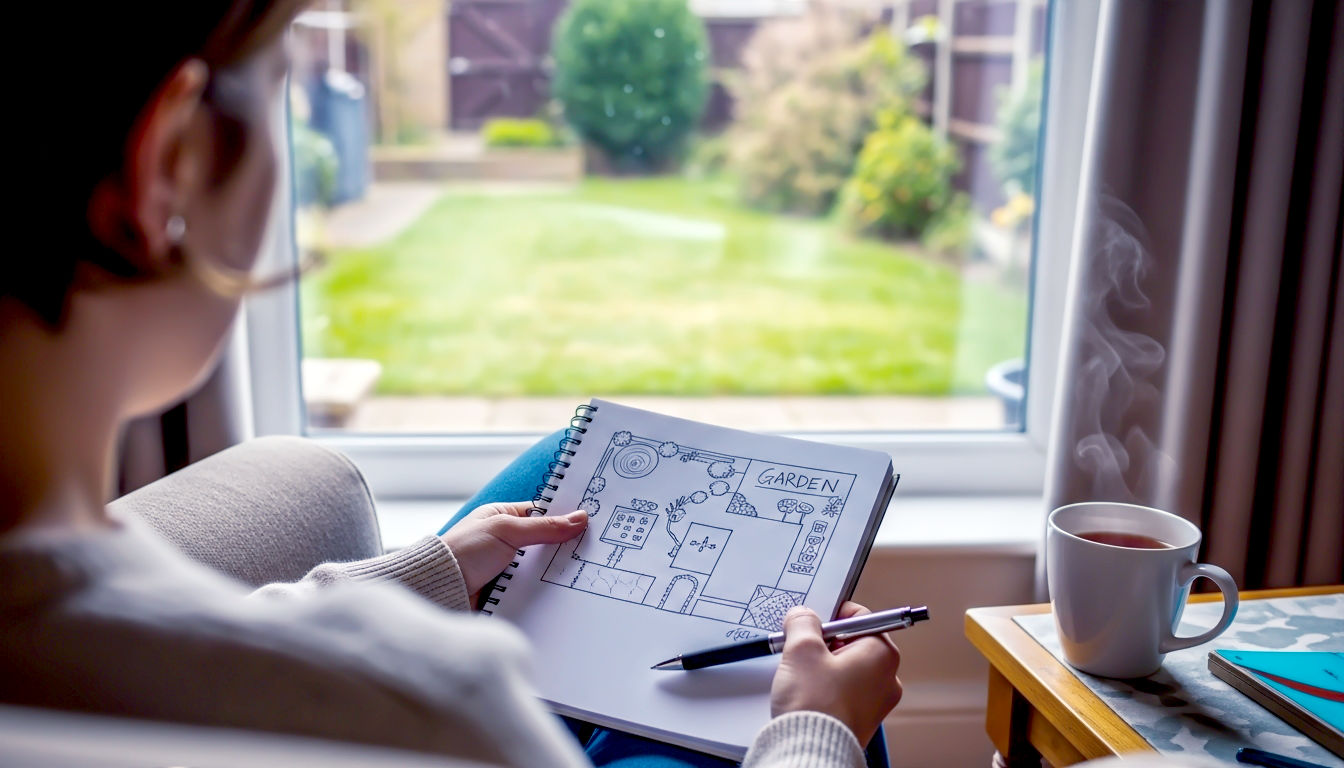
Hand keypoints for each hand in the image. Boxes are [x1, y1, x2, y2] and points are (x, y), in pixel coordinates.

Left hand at [439, 502, 587, 607]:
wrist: (438, 590)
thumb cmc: (463, 552)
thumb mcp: (506, 530)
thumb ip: (543, 526)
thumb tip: (579, 518)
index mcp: (503, 517)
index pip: (543, 513)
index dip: (566, 517)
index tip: (592, 521)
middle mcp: (506, 541)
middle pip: (546, 542)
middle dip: (566, 547)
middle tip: (598, 549)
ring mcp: (507, 567)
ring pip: (543, 567)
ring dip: (558, 571)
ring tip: (589, 572)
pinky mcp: (508, 591)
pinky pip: (534, 589)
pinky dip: (547, 591)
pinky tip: (567, 592)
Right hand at [768, 602, 902, 744]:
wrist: (812, 751)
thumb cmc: (816, 705)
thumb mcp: (802, 649)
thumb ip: (803, 623)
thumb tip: (803, 616)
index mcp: (882, 654)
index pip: (860, 617)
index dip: (831, 615)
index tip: (812, 622)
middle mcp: (886, 678)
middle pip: (852, 643)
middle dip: (824, 643)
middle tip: (802, 650)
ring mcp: (875, 702)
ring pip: (845, 668)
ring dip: (822, 666)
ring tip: (802, 675)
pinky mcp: (860, 719)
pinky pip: (842, 691)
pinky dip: (825, 688)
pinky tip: (808, 693)